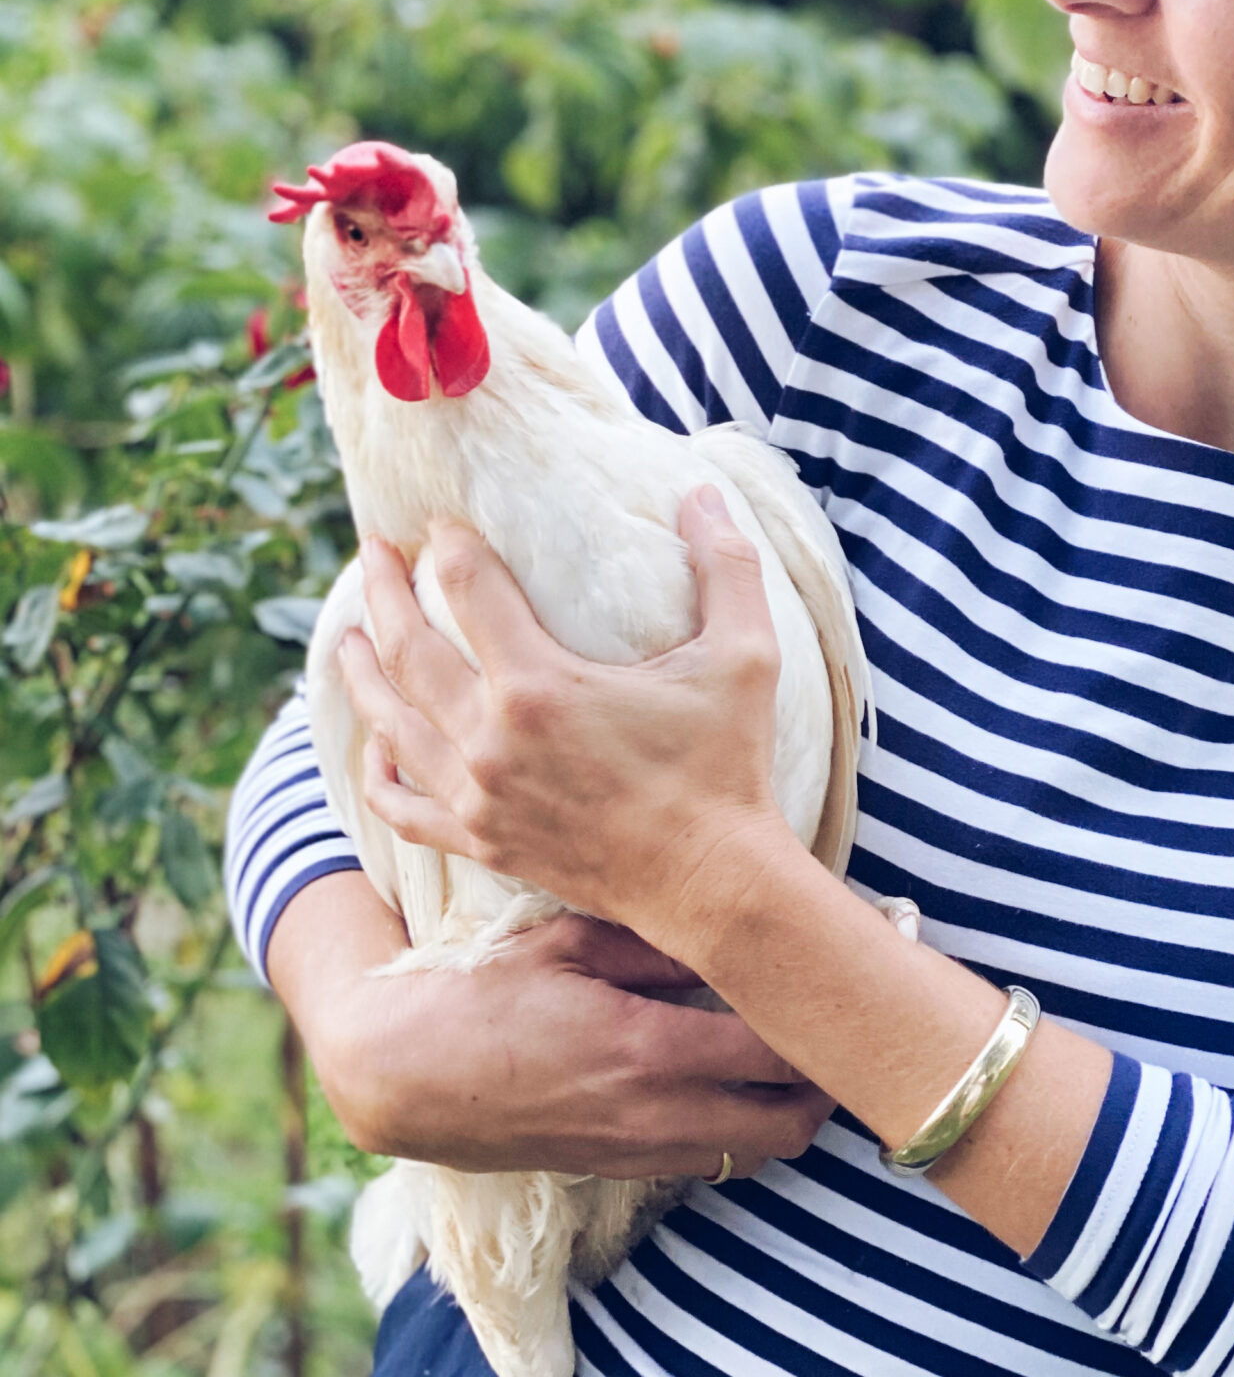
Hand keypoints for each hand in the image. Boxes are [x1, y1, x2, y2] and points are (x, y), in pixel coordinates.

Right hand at [268, 873, 833, 1180]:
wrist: (403, 1076)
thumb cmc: (481, 995)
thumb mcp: (568, 943)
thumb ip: (658, 944)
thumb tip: (735, 926)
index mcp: (649, 1048)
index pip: (780, 1055)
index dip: (826, 1027)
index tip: (847, 988)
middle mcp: (655, 1114)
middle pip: (790, 1124)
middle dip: (824, 1084)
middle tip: (829, 1028)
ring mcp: (638, 1151)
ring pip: (755, 1153)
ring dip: (785, 1112)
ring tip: (787, 1054)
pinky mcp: (618, 1169)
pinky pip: (708, 1160)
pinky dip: (737, 1130)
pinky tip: (726, 1080)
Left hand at [337, 490, 793, 960]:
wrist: (713, 882)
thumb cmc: (728, 766)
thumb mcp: (743, 657)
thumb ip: (727, 567)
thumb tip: (706, 494)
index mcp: (539, 685)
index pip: (469, 588)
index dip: (450, 545)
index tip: (440, 519)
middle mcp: (491, 740)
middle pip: (409, 650)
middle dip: (384, 593)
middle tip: (374, 551)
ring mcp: (480, 797)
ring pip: (392, 724)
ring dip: (363, 676)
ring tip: (346, 640)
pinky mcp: (485, 843)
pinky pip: (407, 807)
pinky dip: (380, 776)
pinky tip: (373, 750)